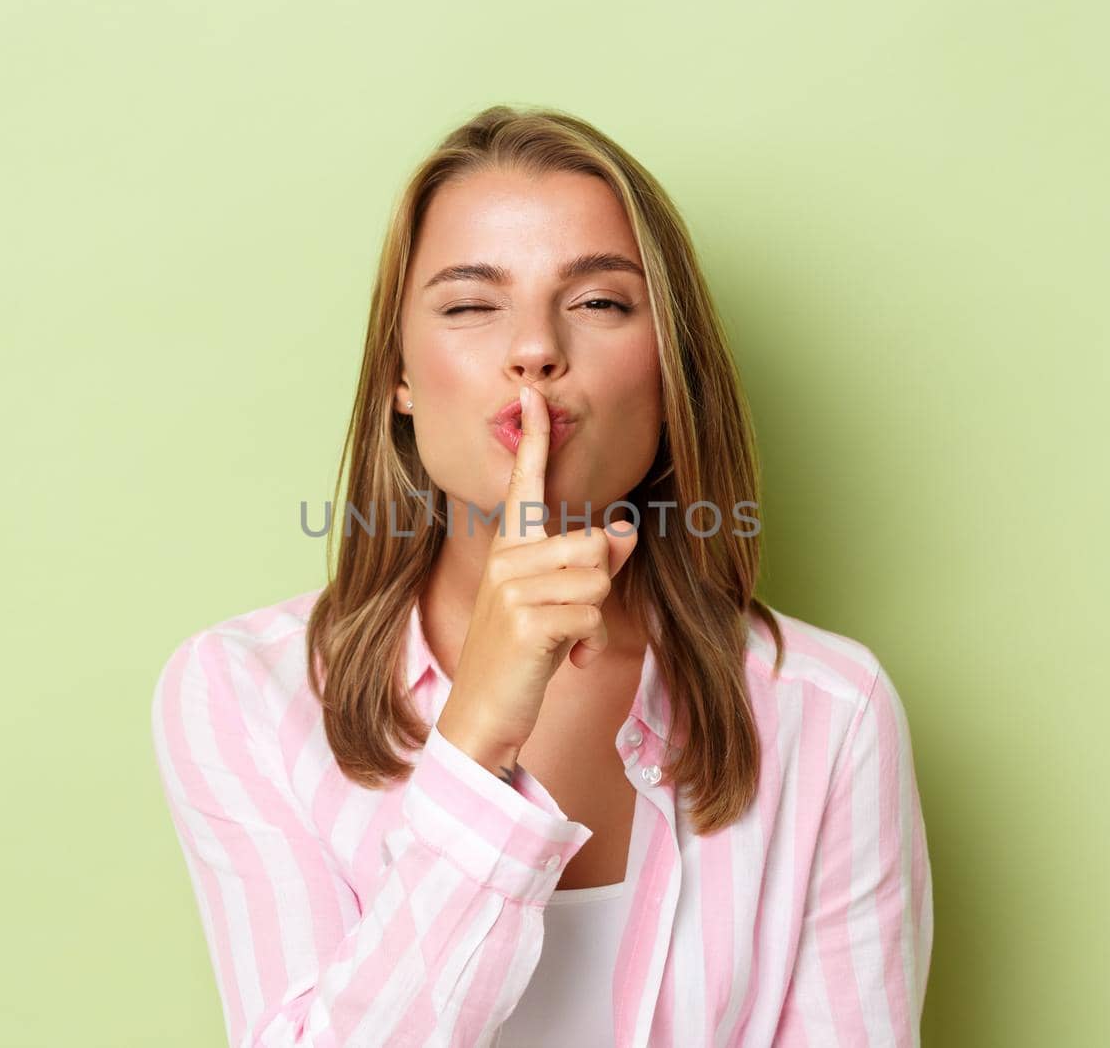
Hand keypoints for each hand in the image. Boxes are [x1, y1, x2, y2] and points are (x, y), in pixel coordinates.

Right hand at [434, 383, 640, 774]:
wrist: (482, 714)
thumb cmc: (522, 654)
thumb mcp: (558, 604)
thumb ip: (594, 564)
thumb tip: (627, 531)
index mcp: (509, 547)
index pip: (524, 485)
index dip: (534, 439)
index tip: (532, 395)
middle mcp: (506, 558)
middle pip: (595, 542)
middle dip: (599, 585)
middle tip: (570, 620)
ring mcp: (511, 589)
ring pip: (597, 578)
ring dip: (594, 618)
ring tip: (564, 641)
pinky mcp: (527, 621)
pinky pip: (591, 615)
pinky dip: (590, 646)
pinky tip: (564, 662)